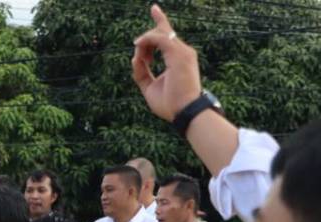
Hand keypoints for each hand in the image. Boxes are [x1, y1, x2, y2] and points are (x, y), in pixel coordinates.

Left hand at [131, 5, 200, 122]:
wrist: (185, 111)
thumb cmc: (171, 104)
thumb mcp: (150, 88)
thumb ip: (141, 73)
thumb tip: (134, 59)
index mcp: (178, 59)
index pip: (168, 36)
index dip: (160, 21)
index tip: (154, 8)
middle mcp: (183, 52)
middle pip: (162, 33)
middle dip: (146, 38)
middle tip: (140, 54)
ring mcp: (182, 51)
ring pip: (158, 35)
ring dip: (144, 44)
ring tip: (141, 61)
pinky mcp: (178, 54)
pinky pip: (158, 38)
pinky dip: (147, 41)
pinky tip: (139, 46)